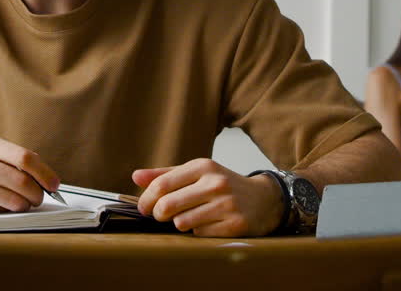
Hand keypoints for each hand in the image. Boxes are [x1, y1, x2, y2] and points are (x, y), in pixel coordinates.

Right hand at [0, 135, 60, 213]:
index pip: (25, 157)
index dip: (44, 172)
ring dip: (27, 203)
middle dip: (39, 191)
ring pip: (14, 197)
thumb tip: (39, 168)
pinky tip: (10, 206)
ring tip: (28, 203)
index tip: (53, 182)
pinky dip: (11, 209)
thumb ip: (6, 156)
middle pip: (22, 179)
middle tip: (42, 195)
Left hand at [132, 158, 284, 236]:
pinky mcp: (234, 225)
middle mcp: (215, 183)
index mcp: (203, 166)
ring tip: (191, 217)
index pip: (162, 183)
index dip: (146, 199)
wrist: (264, 199)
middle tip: (163, 215)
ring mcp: (226, 204)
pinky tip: (209, 223)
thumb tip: (136, 176)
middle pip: (167, 205)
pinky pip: (200, 234)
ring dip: (180, 223)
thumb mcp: (198, 173)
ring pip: (182, 222)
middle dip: (159, 214)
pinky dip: (199, 231)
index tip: (143, 208)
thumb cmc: (224, 185)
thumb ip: (166, 175)